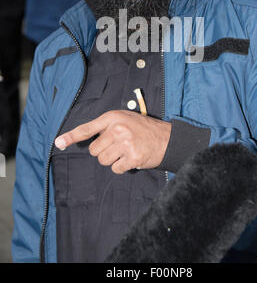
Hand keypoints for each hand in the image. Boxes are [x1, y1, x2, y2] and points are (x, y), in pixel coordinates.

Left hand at [55, 110, 171, 173]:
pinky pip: (116, 169)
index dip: (71, 136)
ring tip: (126, 151)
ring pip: (103, 161)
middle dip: (103, 152)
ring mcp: (125, 143)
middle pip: (94, 151)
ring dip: (113, 160)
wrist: (166, 138)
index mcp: (113, 117)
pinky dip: (122, 167)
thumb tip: (86, 141)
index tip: (58, 142)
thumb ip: (106, 127)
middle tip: (118, 146)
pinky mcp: (132, 157)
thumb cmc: (142, 129)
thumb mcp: (124, 119)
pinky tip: (132, 158)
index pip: (87, 129)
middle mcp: (118, 129)